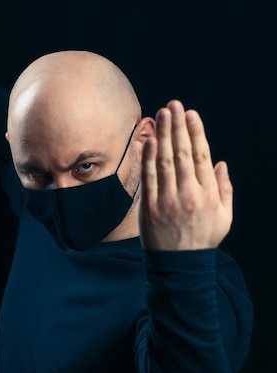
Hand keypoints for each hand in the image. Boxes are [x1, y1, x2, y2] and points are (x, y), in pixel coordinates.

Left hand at [139, 100, 232, 249]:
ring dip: (161, 135)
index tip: (190, 114)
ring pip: (163, 161)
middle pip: (181, 154)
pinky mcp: (149, 207)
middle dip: (176, 127)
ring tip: (160, 114)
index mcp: (208, 194)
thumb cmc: (203, 239)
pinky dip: (147, 157)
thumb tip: (221, 163)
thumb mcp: (224, 217)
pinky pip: (148, 177)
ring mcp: (167, 200)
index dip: (195, 133)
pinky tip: (147, 140)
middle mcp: (188, 194)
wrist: (180, 266)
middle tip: (172, 105)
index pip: (201, 156)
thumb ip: (225, 189)